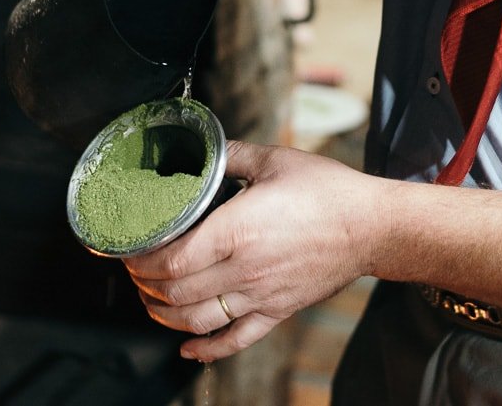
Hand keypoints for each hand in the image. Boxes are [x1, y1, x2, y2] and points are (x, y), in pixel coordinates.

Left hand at [122, 140, 386, 360]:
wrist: (372, 226)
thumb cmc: (328, 191)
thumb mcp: (275, 160)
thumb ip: (232, 156)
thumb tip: (204, 150)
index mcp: (237, 229)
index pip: (171, 259)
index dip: (141, 260)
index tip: (130, 249)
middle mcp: (243, 268)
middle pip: (175, 292)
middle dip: (144, 284)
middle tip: (134, 270)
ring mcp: (259, 295)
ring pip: (196, 320)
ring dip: (164, 315)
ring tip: (151, 301)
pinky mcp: (276, 311)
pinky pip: (235, 340)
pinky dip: (206, 350)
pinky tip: (188, 348)